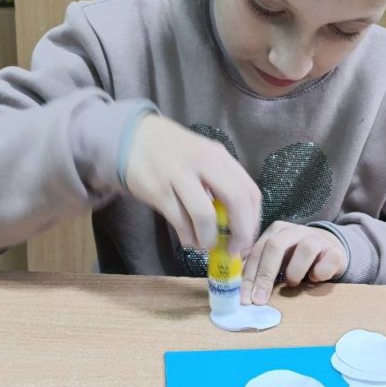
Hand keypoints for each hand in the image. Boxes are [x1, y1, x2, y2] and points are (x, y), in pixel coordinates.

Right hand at [124, 114, 260, 252]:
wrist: (133, 137)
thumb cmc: (175, 151)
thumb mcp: (204, 156)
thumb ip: (221, 182)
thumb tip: (237, 223)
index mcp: (220, 156)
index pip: (250, 191)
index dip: (252, 221)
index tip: (247, 238)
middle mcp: (204, 162)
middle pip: (236, 200)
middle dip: (239, 232)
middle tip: (234, 249)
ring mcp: (179, 175)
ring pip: (205, 215)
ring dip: (209, 238)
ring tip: (206, 245)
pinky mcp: (158, 190)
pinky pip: (179, 221)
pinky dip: (188, 237)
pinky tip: (189, 240)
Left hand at [241, 221, 347, 304]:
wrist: (330, 251)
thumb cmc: (296, 258)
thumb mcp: (276, 260)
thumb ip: (259, 267)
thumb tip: (239, 290)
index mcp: (276, 231)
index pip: (257, 250)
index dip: (249, 275)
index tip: (244, 298)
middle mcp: (295, 230)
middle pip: (275, 246)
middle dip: (265, 275)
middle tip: (259, 300)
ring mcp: (317, 238)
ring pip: (305, 249)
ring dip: (295, 272)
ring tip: (293, 283)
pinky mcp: (335, 251)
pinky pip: (326, 262)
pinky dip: (318, 274)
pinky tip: (315, 279)